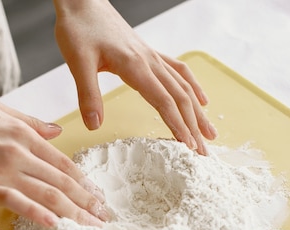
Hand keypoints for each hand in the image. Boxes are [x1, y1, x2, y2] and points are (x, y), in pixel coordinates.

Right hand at [0, 96, 108, 227]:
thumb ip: (31, 122)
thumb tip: (57, 130)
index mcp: (23, 134)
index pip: (63, 164)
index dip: (84, 183)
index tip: (98, 197)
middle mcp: (18, 152)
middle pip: (62, 182)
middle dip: (87, 202)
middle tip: (105, 219)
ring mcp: (1, 170)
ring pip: (47, 194)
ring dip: (73, 213)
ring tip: (92, 227)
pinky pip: (15, 201)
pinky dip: (37, 213)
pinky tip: (55, 225)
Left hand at [53, 0, 216, 153]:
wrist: (83, 1)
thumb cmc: (78, 29)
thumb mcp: (77, 62)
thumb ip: (87, 95)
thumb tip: (94, 126)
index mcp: (135, 66)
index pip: (164, 101)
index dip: (178, 125)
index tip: (188, 147)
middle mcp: (149, 61)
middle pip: (180, 98)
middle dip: (194, 127)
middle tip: (203, 153)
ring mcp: (152, 56)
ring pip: (183, 86)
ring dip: (198, 111)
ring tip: (211, 133)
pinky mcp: (148, 53)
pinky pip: (178, 71)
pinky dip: (193, 87)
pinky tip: (201, 99)